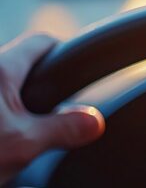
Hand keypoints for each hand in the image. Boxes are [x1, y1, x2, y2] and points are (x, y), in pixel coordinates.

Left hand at [0, 33, 104, 186]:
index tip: (73, 72)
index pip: (41, 42)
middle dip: (32, 88)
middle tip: (47, 115)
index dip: (62, 54)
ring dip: (5, 106)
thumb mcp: (22, 146)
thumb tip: (95, 119)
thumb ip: (63, 129)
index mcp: (1, 68)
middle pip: (15, 66)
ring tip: (10, 138)